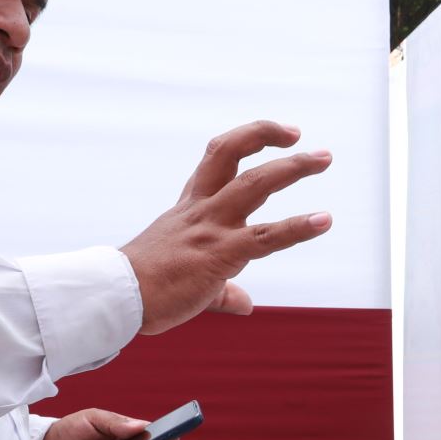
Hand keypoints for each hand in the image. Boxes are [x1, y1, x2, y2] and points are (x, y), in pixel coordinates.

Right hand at [121, 120, 332, 334]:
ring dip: (292, 168)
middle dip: (269, 138)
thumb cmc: (145, 290)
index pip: (218, 159)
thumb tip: (244, 303)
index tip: (274, 136)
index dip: (247, 141)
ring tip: (322, 157)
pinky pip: (267, 237)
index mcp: (190, 208)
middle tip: (303, 138)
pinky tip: (323, 220)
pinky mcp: (220, 254)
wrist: (116, 299)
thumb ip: (221, 290)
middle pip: (234, 154)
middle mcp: (201, 209)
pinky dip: (299, 226)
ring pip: (255, 184)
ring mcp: (211, 228)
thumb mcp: (188, 281)